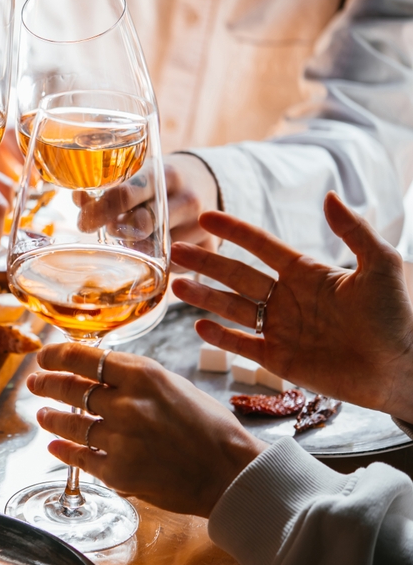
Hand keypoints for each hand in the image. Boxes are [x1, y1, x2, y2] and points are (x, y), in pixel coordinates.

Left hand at [29, 343, 266, 516]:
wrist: (231, 473)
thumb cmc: (210, 426)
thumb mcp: (174, 384)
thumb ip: (135, 378)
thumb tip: (99, 371)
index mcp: (143, 374)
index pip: (83, 357)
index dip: (56, 355)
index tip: (44, 356)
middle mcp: (127, 404)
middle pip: (70, 389)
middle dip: (47, 384)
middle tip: (36, 383)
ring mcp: (120, 439)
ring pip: (71, 424)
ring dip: (52, 418)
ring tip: (43, 415)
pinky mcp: (119, 472)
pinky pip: (80, 457)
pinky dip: (64, 450)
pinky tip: (56, 446)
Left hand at [61, 152, 218, 252]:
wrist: (205, 181)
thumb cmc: (161, 180)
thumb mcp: (141, 174)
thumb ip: (110, 188)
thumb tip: (78, 198)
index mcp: (166, 175)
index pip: (125, 195)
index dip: (99, 211)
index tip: (84, 222)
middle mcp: (187, 200)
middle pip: (140, 226)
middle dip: (118, 231)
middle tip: (110, 230)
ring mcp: (201, 225)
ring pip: (156, 250)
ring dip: (138, 249)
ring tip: (137, 238)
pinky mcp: (211, 246)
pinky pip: (174, 266)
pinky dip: (159, 263)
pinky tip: (156, 252)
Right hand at [171, 192, 412, 421]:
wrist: (404, 368)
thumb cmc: (399, 317)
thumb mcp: (382, 266)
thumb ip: (355, 231)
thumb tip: (329, 196)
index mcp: (306, 273)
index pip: (261, 246)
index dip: (233, 231)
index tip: (206, 218)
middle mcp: (287, 298)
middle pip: (236, 275)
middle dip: (205, 263)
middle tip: (174, 252)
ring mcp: (280, 329)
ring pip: (232, 308)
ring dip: (203, 297)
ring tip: (175, 286)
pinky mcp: (279, 359)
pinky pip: (242, 345)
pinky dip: (220, 338)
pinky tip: (199, 326)